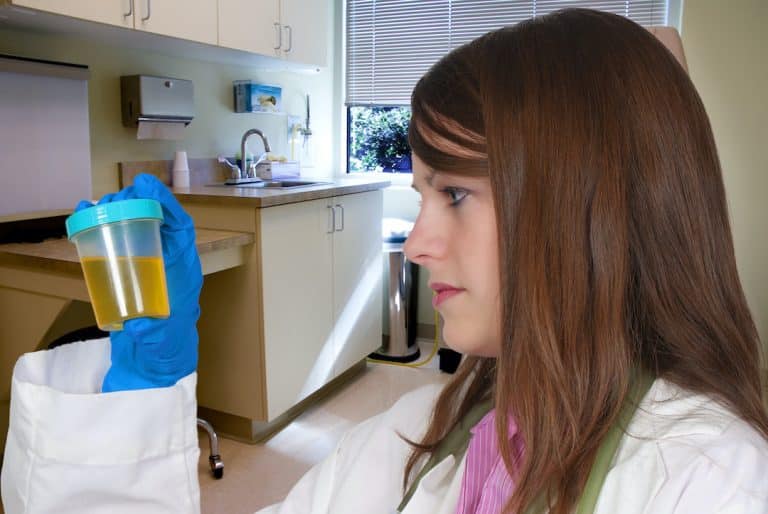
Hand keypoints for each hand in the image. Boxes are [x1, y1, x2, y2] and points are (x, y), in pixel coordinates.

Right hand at [75, 173, 202, 390]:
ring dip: (119, 211)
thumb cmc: (166, 348)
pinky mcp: (129, 272)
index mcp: (183, 272)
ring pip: (138, 227)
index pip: (181, 231)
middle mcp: (168, 263)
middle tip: (112, 198)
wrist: (153, 364)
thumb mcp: (162, 340)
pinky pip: (118, 242)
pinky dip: (102, 228)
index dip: (168, 205)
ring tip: (95, 205)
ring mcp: (148, 266)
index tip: (147, 187)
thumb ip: (154, 332)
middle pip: (158, 221)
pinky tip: (83, 220)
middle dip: (138, 202)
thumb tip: (139, 323)